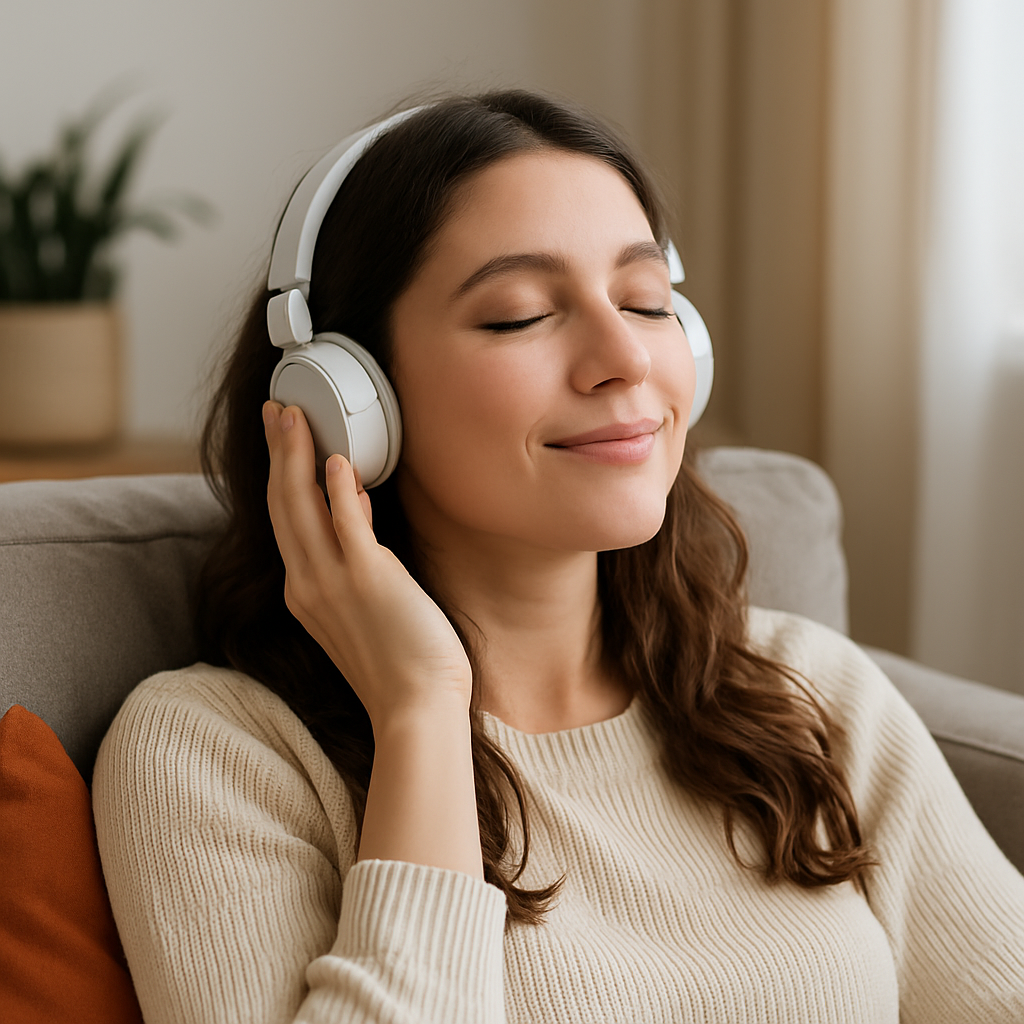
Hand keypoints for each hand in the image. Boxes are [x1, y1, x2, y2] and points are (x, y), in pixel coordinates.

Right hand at [262, 401, 472, 726]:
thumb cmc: (400, 664)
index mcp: (305, 591)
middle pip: (283, 504)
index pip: (286, 520)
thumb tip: (352, 505)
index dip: (281, 475)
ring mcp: (334, 582)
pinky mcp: (368, 580)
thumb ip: (353, 558)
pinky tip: (335, 459)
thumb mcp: (365, 606)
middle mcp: (308, 584)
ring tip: (295, 416)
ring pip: (302, 506)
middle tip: (278, 409)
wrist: (415, 708)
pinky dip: (336, 491)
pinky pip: (346, 527)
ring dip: (296, 456)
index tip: (283, 441)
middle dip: (280, 452)